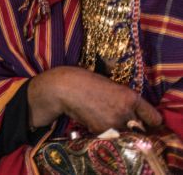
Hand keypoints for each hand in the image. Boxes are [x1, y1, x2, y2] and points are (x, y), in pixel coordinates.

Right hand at [29, 66, 161, 133]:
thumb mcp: (112, 86)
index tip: (146, 122)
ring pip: (125, 135)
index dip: (151, 122)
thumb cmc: (86, 81)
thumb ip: (125, 101)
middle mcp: (127, 111)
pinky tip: (95, 121)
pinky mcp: (101, 131)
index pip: (154, 118)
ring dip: (119, 131)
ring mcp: (114, 123)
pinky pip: (111, 136)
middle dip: (134, 127)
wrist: (64, 88)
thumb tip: (133, 114)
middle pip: (141, 129)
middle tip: (122, 122)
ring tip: (105, 120)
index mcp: (131, 97)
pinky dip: (105, 132)